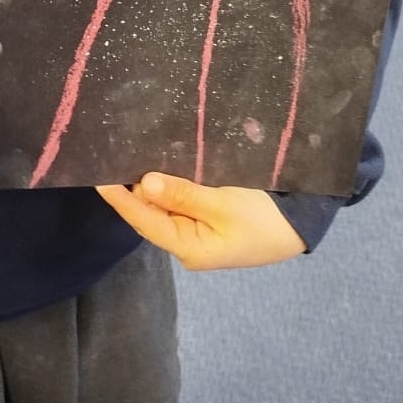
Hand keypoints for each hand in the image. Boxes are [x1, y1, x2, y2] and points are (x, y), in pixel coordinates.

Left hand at [95, 174, 305, 270]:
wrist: (303, 224)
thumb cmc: (265, 218)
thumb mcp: (225, 205)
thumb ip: (184, 195)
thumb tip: (145, 184)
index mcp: (188, 248)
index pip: (144, 221)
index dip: (121, 199)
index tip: (99, 178)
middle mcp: (186, 243)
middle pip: (150, 214)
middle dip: (135, 188)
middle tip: (117, 155)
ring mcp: (195, 232)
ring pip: (163, 206)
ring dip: (152, 184)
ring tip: (131, 155)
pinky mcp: (205, 219)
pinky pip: (179, 201)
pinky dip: (169, 184)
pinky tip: (159, 164)